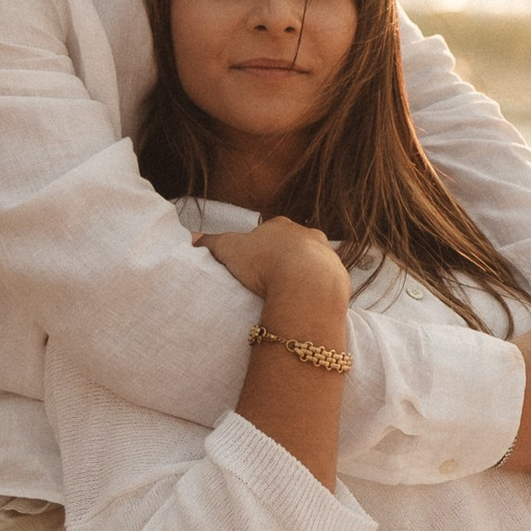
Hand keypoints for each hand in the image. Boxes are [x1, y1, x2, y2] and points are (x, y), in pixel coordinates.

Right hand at [196, 218, 349, 319]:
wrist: (306, 281)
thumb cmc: (264, 261)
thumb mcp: (228, 249)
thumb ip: (209, 242)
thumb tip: (191, 238)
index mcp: (281, 226)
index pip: (269, 232)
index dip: (260, 247)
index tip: (253, 264)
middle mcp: (308, 235)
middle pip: (294, 245)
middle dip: (284, 260)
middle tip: (270, 281)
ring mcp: (327, 255)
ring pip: (313, 264)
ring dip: (303, 276)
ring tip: (288, 296)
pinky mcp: (339, 277)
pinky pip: (325, 284)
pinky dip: (316, 292)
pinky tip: (305, 304)